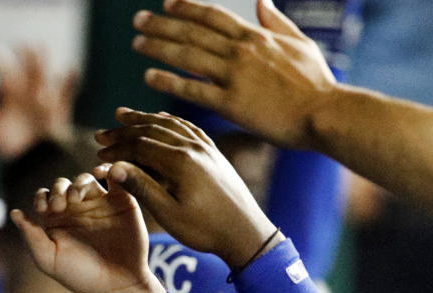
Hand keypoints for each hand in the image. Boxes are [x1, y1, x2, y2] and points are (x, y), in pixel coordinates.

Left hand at [0, 46, 78, 160]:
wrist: (32, 163)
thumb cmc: (10, 148)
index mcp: (11, 97)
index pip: (5, 75)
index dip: (1, 64)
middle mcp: (27, 95)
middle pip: (27, 71)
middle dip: (26, 58)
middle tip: (23, 43)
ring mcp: (44, 101)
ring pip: (45, 77)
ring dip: (43, 64)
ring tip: (40, 48)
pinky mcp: (59, 110)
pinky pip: (67, 93)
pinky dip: (70, 82)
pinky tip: (72, 69)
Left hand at [10, 172, 163, 292]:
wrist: (117, 285)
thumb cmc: (81, 276)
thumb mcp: (49, 259)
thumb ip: (31, 236)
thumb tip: (13, 213)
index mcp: (57, 221)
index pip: (44, 196)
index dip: (42, 197)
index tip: (44, 209)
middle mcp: (77, 209)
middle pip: (63, 185)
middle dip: (58, 190)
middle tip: (59, 206)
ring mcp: (99, 204)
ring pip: (85, 180)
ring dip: (77, 183)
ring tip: (75, 198)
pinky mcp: (122, 201)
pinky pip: (116, 178)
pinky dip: (109, 169)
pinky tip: (99, 173)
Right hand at [95, 108, 278, 269]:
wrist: (245, 232)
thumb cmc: (205, 229)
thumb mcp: (168, 213)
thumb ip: (141, 187)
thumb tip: (114, 167)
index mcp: (180, 161)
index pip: (140, 145)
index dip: (116, 149)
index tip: (98, 153)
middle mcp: (193, 147)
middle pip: (152, 130)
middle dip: (124, 131)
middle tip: (101, 133)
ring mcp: (206, 147)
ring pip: (169, 124)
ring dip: (144, 119)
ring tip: (124, 116)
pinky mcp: (213, 153)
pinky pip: (188, 128)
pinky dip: (169, 120)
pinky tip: (161, 118)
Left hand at [130, 0, 334, 150]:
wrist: (324, 112)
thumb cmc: (315, 83)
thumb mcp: (300, 43)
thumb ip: (276, 22)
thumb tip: (262, 1)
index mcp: (256, 36)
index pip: (213, 16)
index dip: (187, 8)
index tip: (166, 4)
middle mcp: (242, 51)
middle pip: (194, 32)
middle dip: (163, 24)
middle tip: (138, 21)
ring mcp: (235, 76)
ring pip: (188, 56)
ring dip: (159, 48)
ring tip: (138, 44)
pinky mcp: (231, 103)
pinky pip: (193, 90)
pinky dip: (169, 82)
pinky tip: (149, 77)